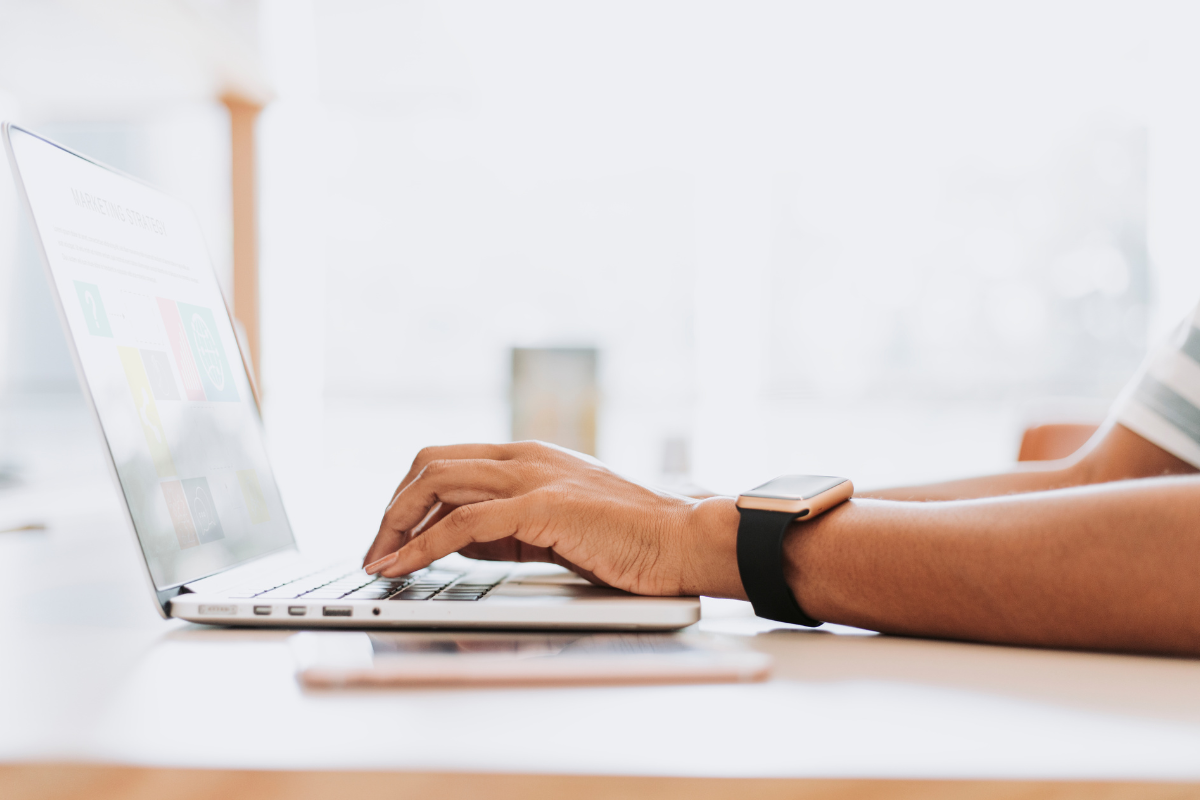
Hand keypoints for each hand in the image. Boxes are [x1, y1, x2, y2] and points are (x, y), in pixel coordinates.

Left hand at [362, 441, 745, 597]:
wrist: (682, 540)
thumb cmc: (628, 539)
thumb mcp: (554, 525)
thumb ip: (506, 526)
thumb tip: (454, 540)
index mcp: (527, 455)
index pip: (445, 460)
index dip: (407, 497)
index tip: (389, 537)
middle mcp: (524, 456)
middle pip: (429, 463)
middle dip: (391, 509)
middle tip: (375, 552)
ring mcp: (533, 476)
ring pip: (436, 483)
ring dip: (396, 525)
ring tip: (379, 563)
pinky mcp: (542, 507)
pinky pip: (463, 523)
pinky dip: (422, 547)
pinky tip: (405, 568)